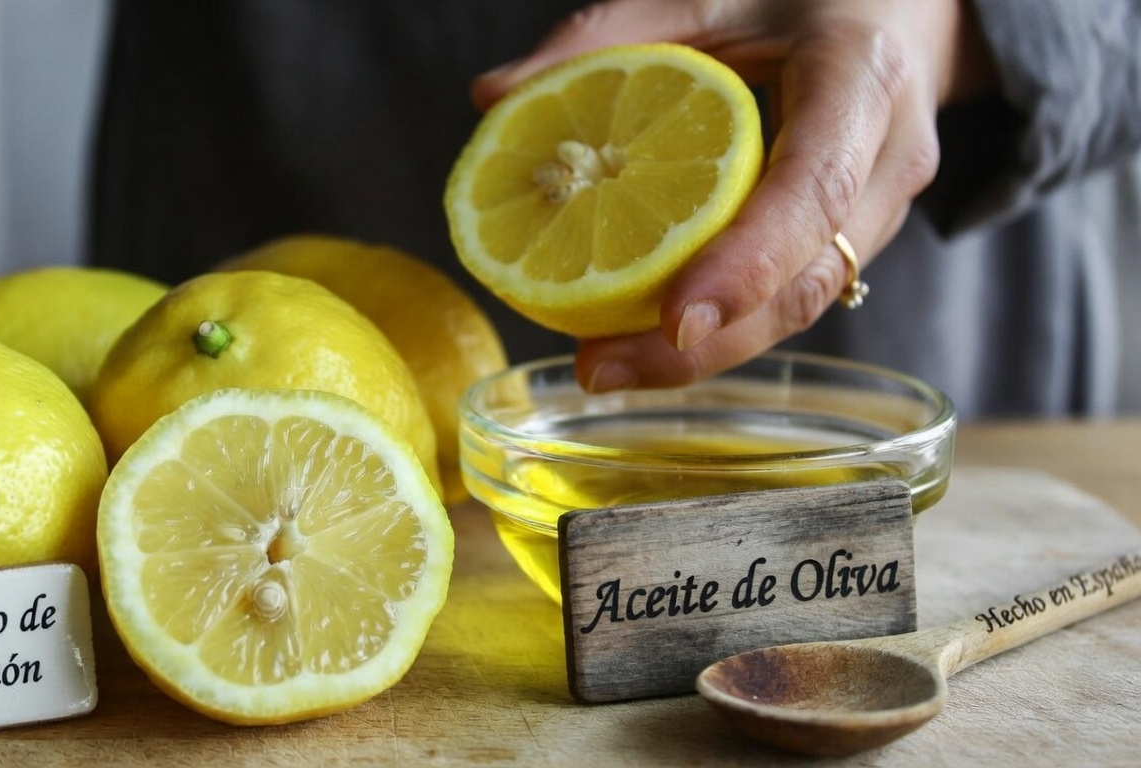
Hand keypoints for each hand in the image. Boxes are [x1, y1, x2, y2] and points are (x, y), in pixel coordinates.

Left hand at [472, 0, 994, 391]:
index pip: (813, 188)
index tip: (673, 320)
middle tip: (599, 368)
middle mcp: (890, 157)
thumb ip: (604, 37)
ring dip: (706, 353)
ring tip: (603, 366)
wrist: (897, 12)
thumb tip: (489, 95)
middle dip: (708, 344)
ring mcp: (882, 209)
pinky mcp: (857, 240)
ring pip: (802, 305)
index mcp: (862, 76)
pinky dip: (722, 325)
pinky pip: (791, 295)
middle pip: (808, 280)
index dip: (746, 263)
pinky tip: (642, 339)